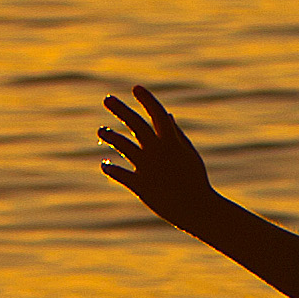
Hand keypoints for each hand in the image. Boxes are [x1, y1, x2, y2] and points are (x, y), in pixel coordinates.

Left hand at [97, 85, 218, 224]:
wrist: (197, 209)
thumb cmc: (194, 180)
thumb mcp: (189, 154)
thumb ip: (176, 134)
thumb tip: (166, 115)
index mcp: (172, 141)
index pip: (157, 113)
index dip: (147, 99)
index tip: (136, 88)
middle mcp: (157, 150)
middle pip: (135, 124)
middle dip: (120, 109)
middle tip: (107, 99)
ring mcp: (147, 167)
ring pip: (123, 145)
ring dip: (110, 136)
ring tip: (101, 130)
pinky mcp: (139, 185)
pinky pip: (119, 173)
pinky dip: (110, 167)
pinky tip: (105, 164)